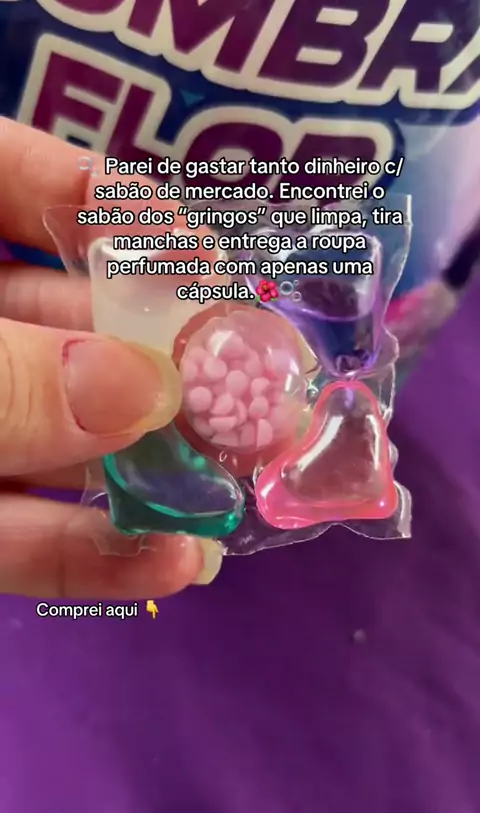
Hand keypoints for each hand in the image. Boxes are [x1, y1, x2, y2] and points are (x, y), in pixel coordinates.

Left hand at [0, 118, 222, 598]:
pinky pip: (18, 541)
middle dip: (161, 362)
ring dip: (148, 472)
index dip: (103, 205)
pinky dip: (91, 558)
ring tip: (245, 488)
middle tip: (259, 394)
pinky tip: (175, 565)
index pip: (6, 182)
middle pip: (59, 327)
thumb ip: (0, 379)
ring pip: (54, 443)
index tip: (202, 251)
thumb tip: (140, 387)